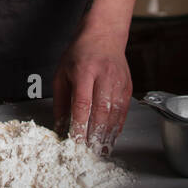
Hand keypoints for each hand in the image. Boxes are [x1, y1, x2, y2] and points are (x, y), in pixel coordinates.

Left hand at [52, 31, 131, 155]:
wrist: (104, 35)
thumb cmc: (79, 53)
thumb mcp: (62, 73)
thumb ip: (61, 101)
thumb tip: (60, 126)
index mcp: (84, 71)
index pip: (82, 103)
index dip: (80, 125)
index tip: (75, 142)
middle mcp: (104, 76)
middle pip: (101, 111)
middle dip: (95, 134)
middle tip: (89, 152)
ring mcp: (118, 81)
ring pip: (115, 113)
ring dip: (108, 134)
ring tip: (101, 150)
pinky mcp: (128, 86)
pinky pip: (123, 110)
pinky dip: (117, 126)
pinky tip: (111, 137)